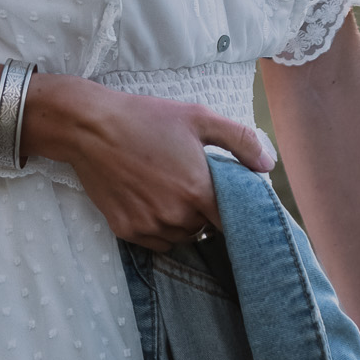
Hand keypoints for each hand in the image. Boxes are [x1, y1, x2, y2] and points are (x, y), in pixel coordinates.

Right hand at [27, 78, 271, 249]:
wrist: (90, 127)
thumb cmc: (146, 118)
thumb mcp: (198, 117)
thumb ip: (240, 141)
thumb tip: (269, 165)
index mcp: (198, 190)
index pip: (234, 221)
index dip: (238, 215)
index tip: (235, 206)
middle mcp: (176, 215)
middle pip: (207, 229)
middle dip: (206, 212)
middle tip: (194, 186)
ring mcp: (149, 226)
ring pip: (182, 237)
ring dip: (184, 222)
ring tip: (171, 192)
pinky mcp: (127, 231)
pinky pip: (156, 242)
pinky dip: (160, 229)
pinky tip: (152, 202)